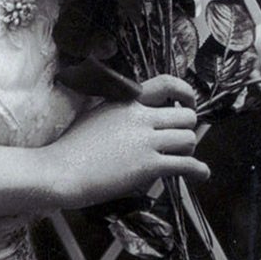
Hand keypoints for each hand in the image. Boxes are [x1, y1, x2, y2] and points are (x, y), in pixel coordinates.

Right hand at [46, 74, 208, 209]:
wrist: (59, 170)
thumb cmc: (70, 148)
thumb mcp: (95, 115)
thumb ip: (119, 113)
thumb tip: (137, 119)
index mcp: (126, 102)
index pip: (166, 84)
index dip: (185, 92)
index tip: (189, 103)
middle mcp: (139, 116)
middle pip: (185, 116)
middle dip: (186, 130)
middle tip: (179, 141)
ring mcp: (145, 140)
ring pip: (189, 139)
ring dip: (188, 151)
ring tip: (181, 160)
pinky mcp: (148, 165)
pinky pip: (185, 164)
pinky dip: (198, 171)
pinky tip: (201, 175)